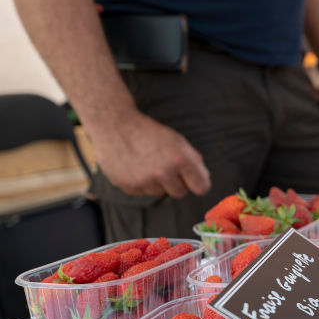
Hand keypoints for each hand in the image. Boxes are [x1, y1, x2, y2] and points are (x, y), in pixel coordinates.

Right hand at [88, 109, 210, 197]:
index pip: (201, 187)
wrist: (114, 126)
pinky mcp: (128, 186)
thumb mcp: (177, 140)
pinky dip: (142, 183)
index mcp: (179, 160)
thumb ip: (194, 160)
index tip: (194, 181)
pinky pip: (143, 192)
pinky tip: (136, 167)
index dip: (198, 183)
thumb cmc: (148, 132)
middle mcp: (162, 172)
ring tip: (148, 163)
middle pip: (180, 193)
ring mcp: (144, 181)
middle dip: (177, 183)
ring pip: (160, 193)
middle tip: (167, 167)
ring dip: (158, 183)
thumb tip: (204, 179)